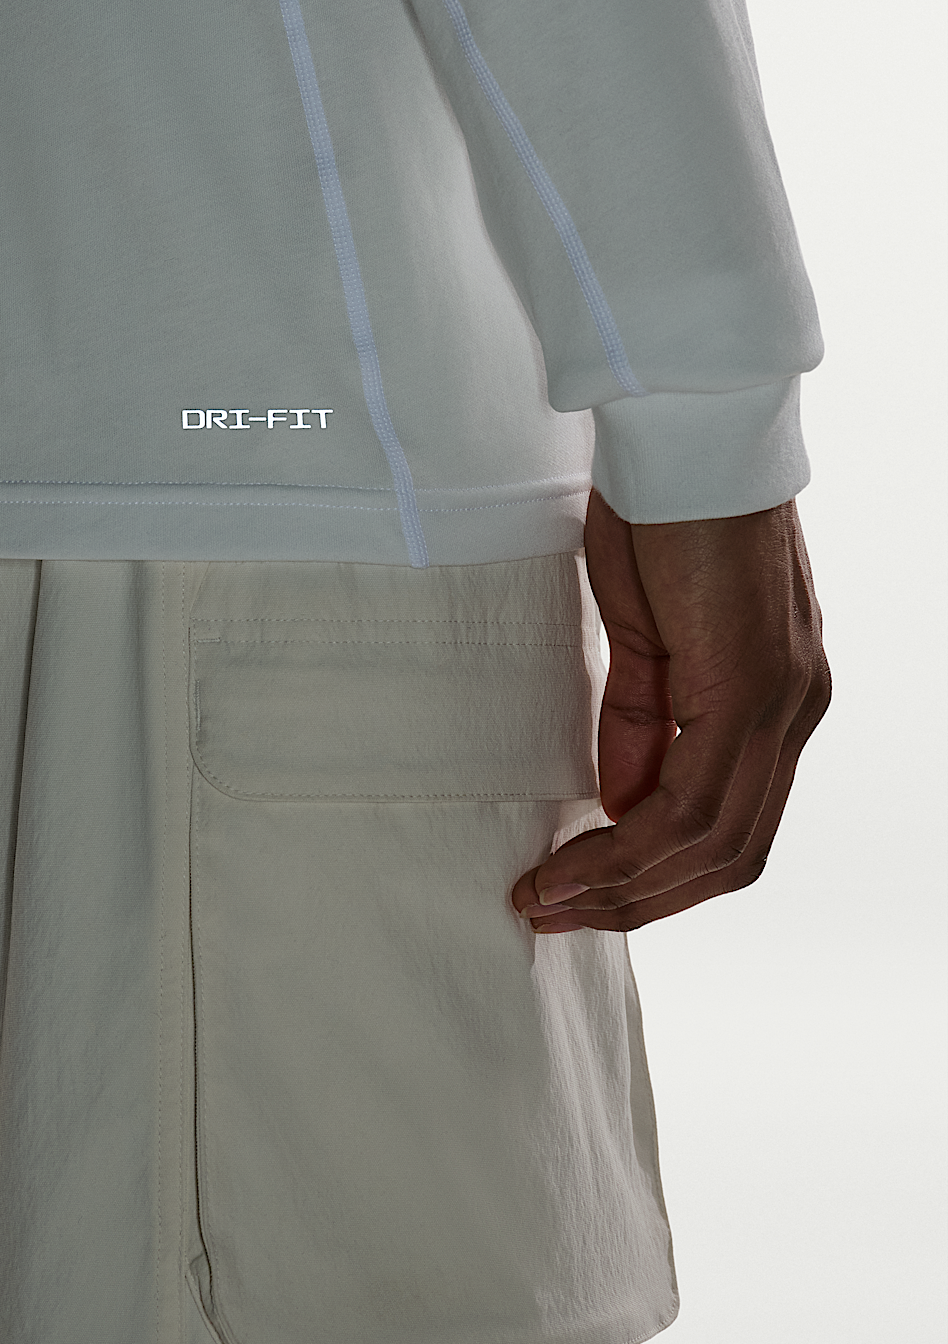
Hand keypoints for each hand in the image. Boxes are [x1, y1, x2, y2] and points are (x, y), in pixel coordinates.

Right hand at [512, 490, 829, 931]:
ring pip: (716, 841)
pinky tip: (574, 856)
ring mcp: (785, 700)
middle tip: (554, 912)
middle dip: (638, 901)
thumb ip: (642, 721)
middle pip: (731, 855)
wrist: (685, 431)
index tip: (576, 894)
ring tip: (547, 896)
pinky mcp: (757, 683)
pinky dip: (630, 843)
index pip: (730, 826)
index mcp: (776, 699)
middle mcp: (796, 710)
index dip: (655, 879)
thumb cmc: (663, 512)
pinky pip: (697, 798)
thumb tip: (621, 805)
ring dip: (624, 885)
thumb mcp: (646, 632)